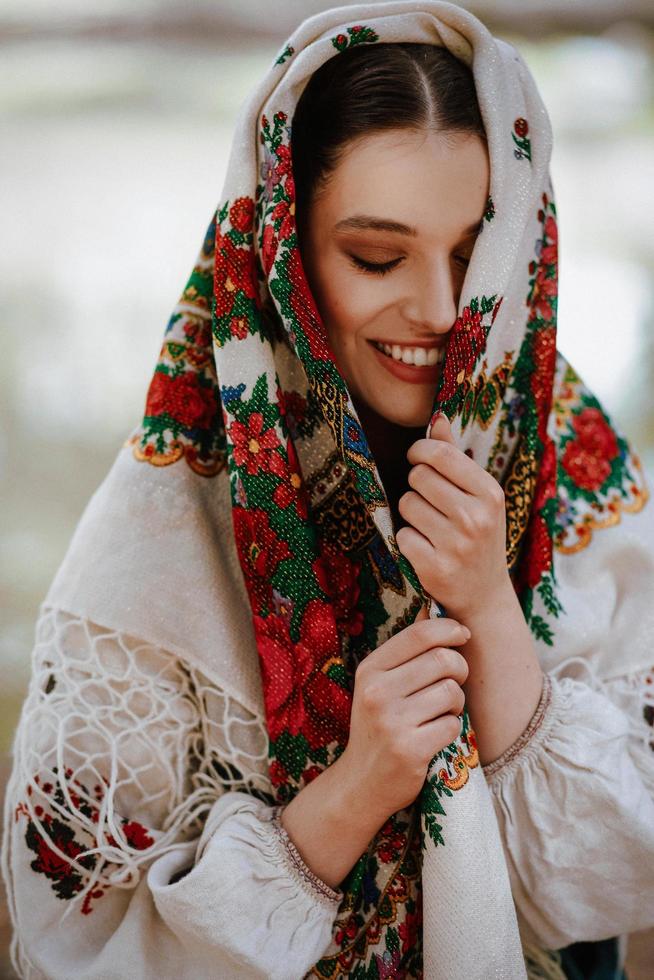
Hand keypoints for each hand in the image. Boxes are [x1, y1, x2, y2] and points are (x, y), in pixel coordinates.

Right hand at [340, 613, 469, 817]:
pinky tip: (436, 736)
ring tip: (441, 713)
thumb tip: (432, 609)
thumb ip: (405, 653)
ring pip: (452, 692)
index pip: (418, 634)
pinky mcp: (410, 749)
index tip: (463, 635)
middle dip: (459, 668)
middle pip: (443, 660)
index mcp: (370, 670)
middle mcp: (377, 692)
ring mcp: (392, 722)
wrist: (361, 783)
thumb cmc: (378, 727)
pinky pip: (453, 724)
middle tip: (455, 682)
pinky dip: (452, 729)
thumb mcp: (379, 685)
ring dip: (456, 703)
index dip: (449, 629)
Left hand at [396, 414, 510, 622]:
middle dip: (417, 487)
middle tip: (431, 504)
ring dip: (411, 515)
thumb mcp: (478, 496)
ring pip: (406, 505)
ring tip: (431, 528)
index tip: (417, 459)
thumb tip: (439, 418)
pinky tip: (426, 550)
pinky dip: (408, 541)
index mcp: (490, 493)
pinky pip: (401, 535)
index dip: (419, 451)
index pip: (439, 453)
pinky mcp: (435, 568)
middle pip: (418, 477)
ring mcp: (456, 544)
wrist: (484, 595)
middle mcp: (476, 517)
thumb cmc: (478, 536)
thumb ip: (456, 457)